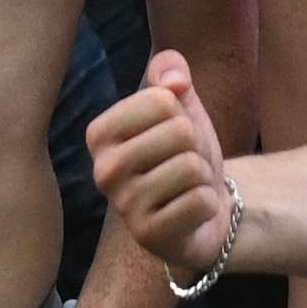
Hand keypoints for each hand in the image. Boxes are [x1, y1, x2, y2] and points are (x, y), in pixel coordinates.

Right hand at [86, 48, 235, 276]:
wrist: (203, 209)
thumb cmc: (184, 152)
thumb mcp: (181, 105)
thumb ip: (171, 71)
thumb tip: (175, 81)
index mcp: (99, 133)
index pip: (162, 99)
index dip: (182, 115)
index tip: (172, 137)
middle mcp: (103, 170)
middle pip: (180, 132)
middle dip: (196, 147)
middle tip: (184, 165)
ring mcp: (123, 206)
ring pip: (191, 167)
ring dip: (203, 178)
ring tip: (187, 188)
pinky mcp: (148, 235)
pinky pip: (200, 201)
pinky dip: (208, 204)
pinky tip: (191, 213)